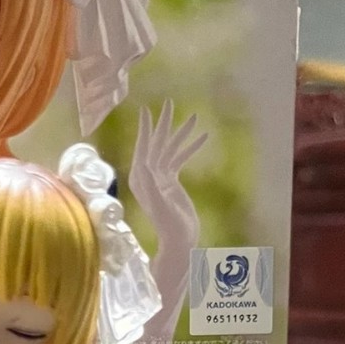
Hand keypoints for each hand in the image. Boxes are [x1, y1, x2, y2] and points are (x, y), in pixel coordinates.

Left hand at [129, 101, 207, 256]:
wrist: (179, 240)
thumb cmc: (169, 226)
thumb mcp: (159, 205)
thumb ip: (151, 185)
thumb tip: (145, 165)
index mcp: (141, 179)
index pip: (143, 148)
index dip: (145, 129)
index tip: (146, 110)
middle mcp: (147, 175)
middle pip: (156, 144)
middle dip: (164, 124)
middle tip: (170, 103)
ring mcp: (160, 177)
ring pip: (171, 149)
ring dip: (182, 134)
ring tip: (195, 117)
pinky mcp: (171, 181)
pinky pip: (180, 159)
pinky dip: (191, 148)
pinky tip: (203, 137)